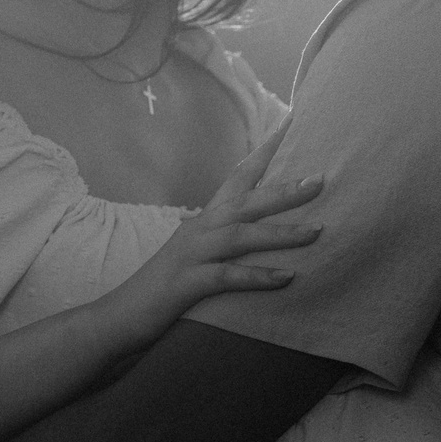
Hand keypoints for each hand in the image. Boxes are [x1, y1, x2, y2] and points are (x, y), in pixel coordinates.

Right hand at [105, 122, 321, 344]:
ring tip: (317, 231)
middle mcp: (199, 230)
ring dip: (280, 232)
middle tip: (321, 179)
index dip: (265, 152)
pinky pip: (227, 276)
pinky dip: (257, 276)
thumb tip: (261, 228)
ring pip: (240, 235)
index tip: (293, 125)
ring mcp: (192, 255)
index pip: (238, 177)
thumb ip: (225, 238)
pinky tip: (286, 277)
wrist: (119, 316)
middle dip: (284, 190)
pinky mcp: (187, 284)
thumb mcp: (198, 253)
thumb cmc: (166, 287)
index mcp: (204, 220)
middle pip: (246, 202)